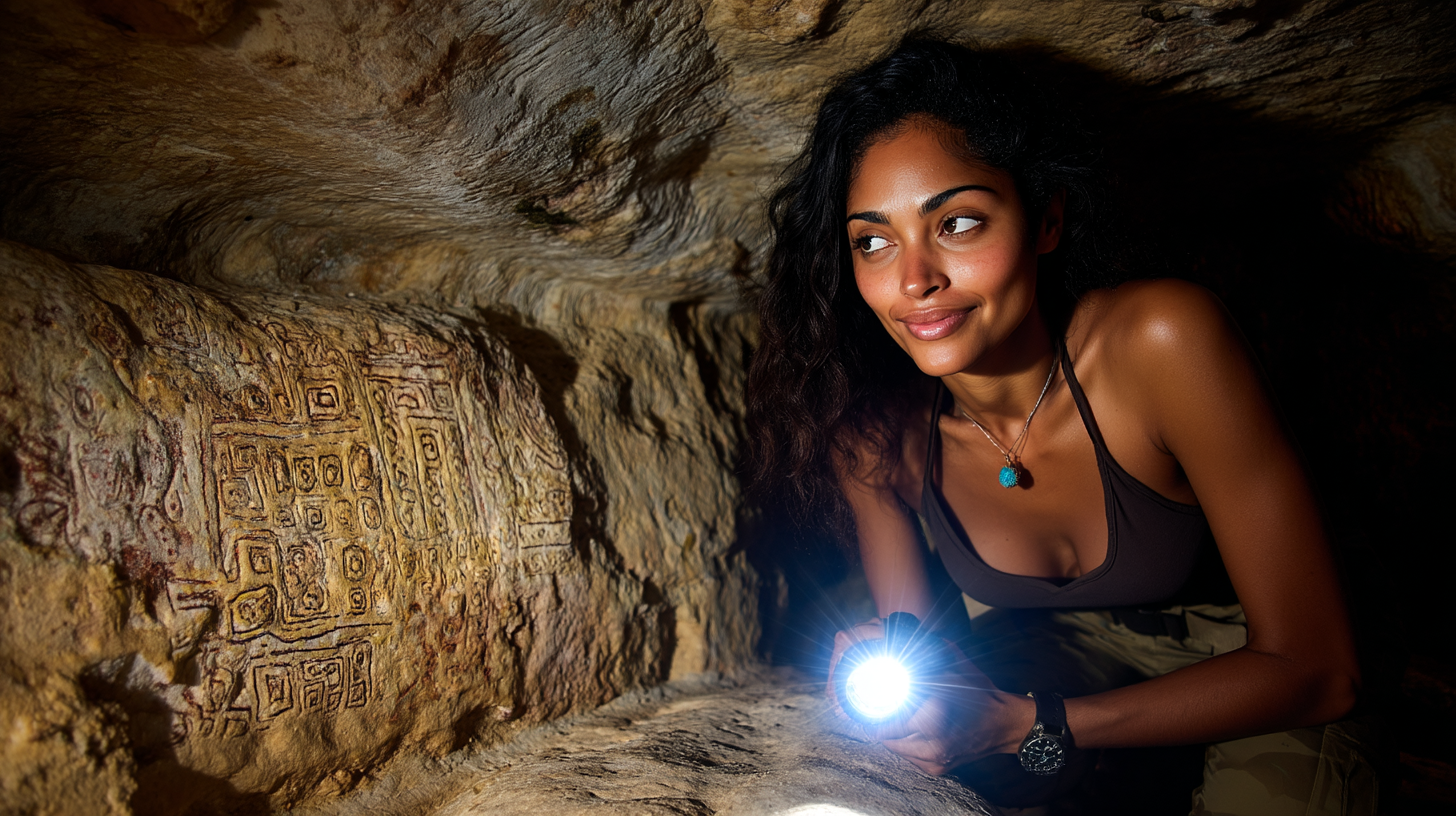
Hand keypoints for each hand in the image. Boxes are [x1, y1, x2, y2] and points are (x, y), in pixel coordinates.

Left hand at [827, 619, 1032, 774]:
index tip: (864, 694)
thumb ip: (924, 650)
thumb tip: (894, 633)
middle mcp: (931, 745)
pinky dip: (902, 741)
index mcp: (933, 717)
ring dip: (888, 731)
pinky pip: (905, 755)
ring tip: (892, 712)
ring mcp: (933, 761)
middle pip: (883, 734)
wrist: (1005, 725)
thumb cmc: (978, 691)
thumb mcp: (951, 663)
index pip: (882, 719)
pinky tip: (907, 727)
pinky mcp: (935, 769)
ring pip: (892, 747)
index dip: (869, 706)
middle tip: (875, 701)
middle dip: (877, 718)